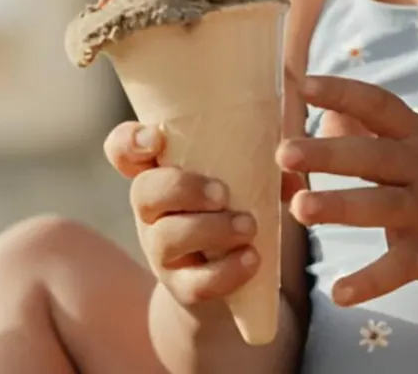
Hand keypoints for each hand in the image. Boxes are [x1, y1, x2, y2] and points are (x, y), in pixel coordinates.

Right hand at [103, 122, 304, 311]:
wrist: (236, 274)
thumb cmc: (240, 199)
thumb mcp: (249, 167)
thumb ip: (266, 145)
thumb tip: (294, 129)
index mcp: (164, 168)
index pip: (124, 148)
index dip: (128, 141)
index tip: (155, 138)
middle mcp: (154, 209)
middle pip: (143, 192)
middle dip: (182, 188)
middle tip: (223, 191)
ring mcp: (163, 250)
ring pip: (166, 238)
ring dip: (211, 229)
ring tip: (250, 225)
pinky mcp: (182, 287)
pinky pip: (193, 283)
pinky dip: (225, 272)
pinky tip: (252, 259)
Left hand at [276, 76, 417, 306]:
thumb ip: (374, 128)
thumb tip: (327, 112)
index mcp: (417, 134)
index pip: (378, 104)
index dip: (343, 92)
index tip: (305, 84)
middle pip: (372, 155)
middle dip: (328, 153)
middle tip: (284, 151)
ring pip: (380, 206)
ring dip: (339, 206)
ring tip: (299, 207)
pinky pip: (398, 267)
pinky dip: (370, 280)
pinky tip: (339, 292)